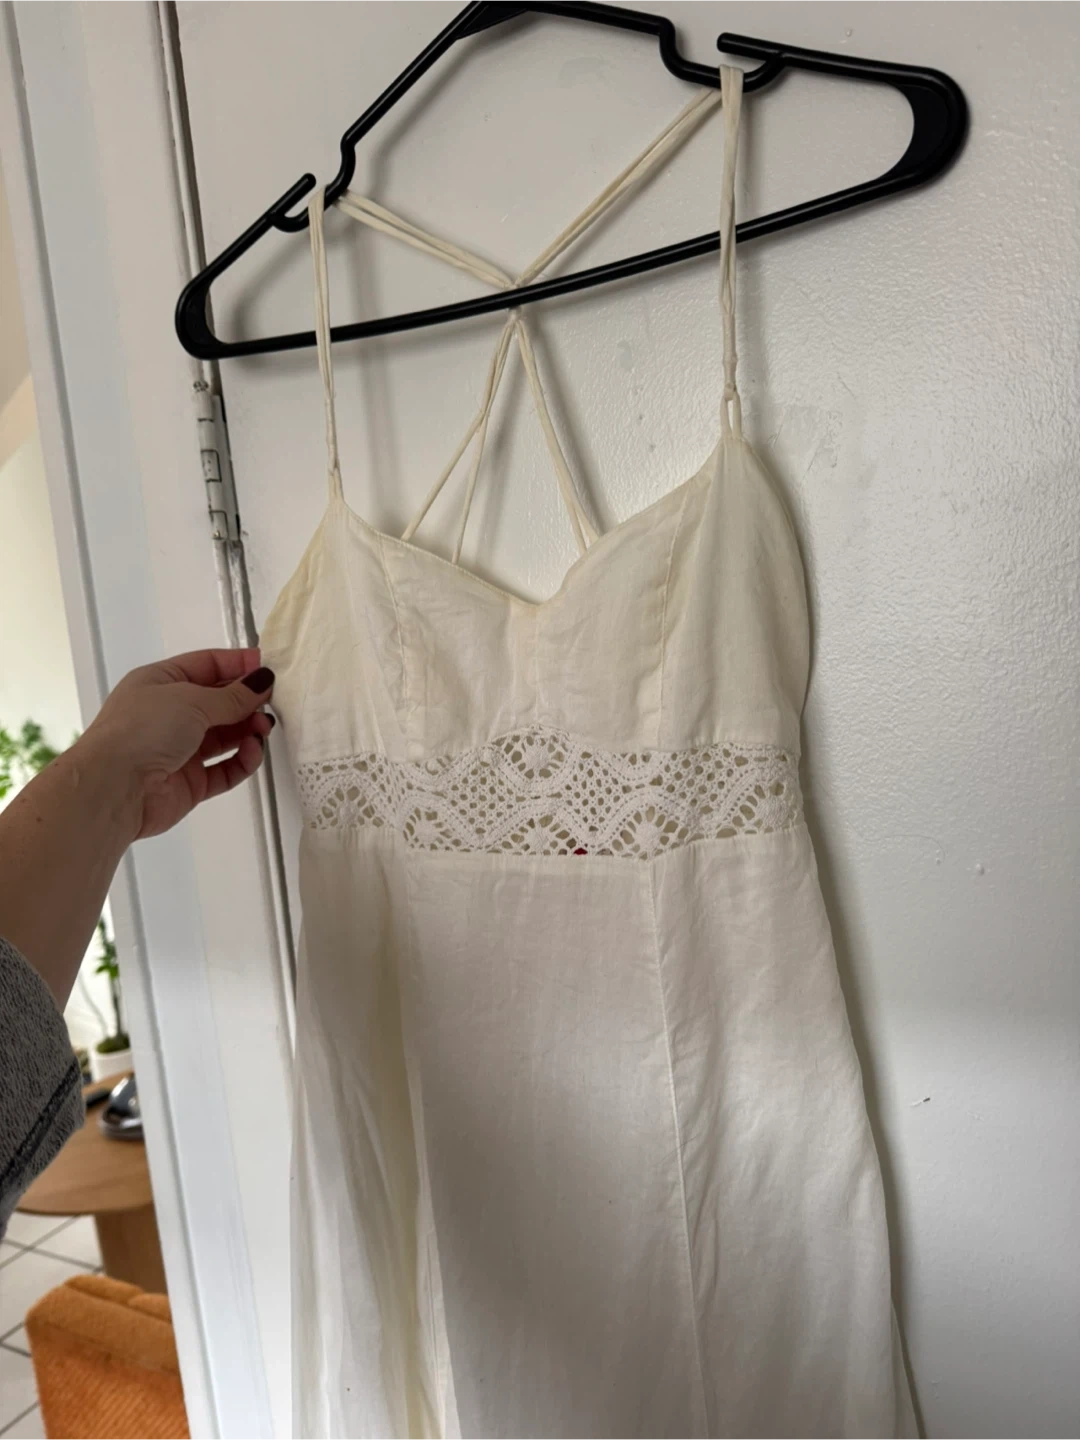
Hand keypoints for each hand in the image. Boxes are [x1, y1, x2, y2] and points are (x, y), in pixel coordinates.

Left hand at [77, 648, 275, 840]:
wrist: (114, 788)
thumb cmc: (141, 731)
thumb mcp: (191, 700)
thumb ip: (232, 695)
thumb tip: (261, 681)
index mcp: (161, 682)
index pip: (207, 665)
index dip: (238, 664)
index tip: (269, 667)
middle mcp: (170, 714)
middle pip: (220, 701)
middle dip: (247, 701)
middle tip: (271, 702)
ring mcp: (180, 749)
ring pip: (226, 736)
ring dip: (248, 730)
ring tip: (262, 728)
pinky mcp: (191, 782)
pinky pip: (226, 768)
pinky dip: (243, 760)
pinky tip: (252, 751)